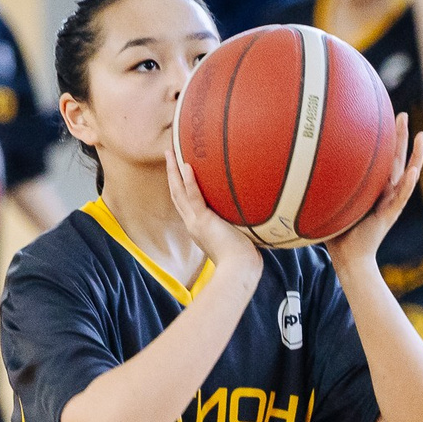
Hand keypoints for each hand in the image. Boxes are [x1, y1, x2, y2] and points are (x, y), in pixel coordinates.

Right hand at [165, 142, 258, 269]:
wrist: (240, 269)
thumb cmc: (243, 257)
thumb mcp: (237, 234)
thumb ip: (238, 221)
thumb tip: (254, 208)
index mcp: (199, 227)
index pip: (185, 202)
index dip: (180, 184)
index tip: (179, 169)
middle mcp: (193, 223)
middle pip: (177, 193)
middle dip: (171, 173)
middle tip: (168, 153)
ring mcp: (196, 222)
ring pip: (179, 192)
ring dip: (173, 171)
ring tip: (170, 152)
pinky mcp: (204, 222)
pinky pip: (194, 198)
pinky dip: (189, 182)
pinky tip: (186, 165)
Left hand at [325, 116, 422, 271]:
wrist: (348, 258)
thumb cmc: (338, 234)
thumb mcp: (332, 203)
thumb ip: (325, 187)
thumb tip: (301, 168)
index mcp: (375, 189)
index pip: (383, 159)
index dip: (386, 140)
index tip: (385, 118)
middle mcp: (386, 193)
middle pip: (397, 159)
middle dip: (401, 137)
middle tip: (404, 115)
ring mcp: (390, 203)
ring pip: (407, 174)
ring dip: (415, 156)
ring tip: (422, 137)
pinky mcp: (389, 216)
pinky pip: (401, 197)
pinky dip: (408, 185)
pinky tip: (413, 171)